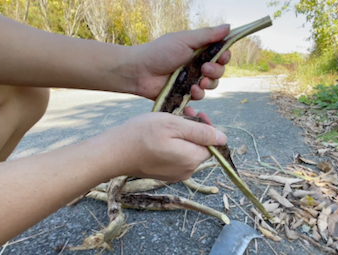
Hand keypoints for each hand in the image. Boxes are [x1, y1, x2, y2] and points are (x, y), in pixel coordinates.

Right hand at [99, 112, 226, 181]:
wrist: (114, 153)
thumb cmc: (142, 135)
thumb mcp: (174, 125)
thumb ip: (201, 132)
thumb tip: (223, 138)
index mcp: (193, 159)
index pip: (212, 143)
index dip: (205, 126)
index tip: (193, 112)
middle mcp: (187, 171)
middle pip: (200, 148)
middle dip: (194, 130)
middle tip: (181, 113)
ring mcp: (175, 175)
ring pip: (188, 152)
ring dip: (183, 136)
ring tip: (169, 123)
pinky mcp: (164, 175)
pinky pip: (176, 158)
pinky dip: (173, 146)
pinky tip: (160, 136)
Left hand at [129, 25, 231, 99]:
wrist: (140, 72)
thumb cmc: (160, 52)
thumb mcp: (185, 40)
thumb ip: (207, 35)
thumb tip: (229, 26)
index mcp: (199, 50)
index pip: (220, 54)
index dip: (224, 56)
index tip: (222, 56)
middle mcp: (197, 65)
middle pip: (220, 70)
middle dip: (216, 71)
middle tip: (205, 69)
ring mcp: (192, 80)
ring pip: (212, 84)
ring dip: (209, 83)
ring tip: (199, 80)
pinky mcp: (186, 93)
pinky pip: (201, 96)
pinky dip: (198, 93)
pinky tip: (191, 90)